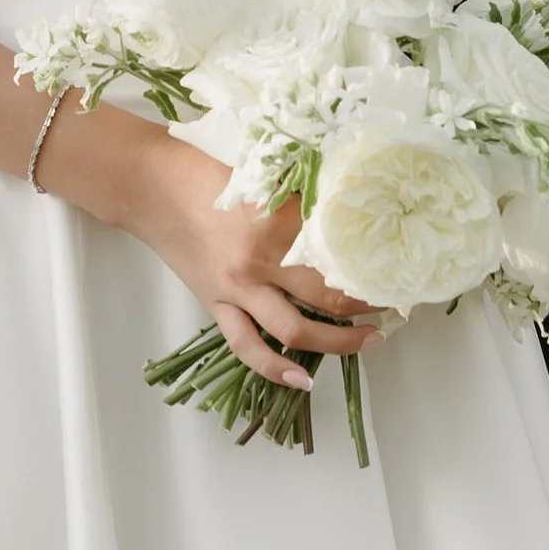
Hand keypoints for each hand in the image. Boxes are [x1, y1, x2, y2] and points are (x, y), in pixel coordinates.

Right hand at [93, 128, 385, 390]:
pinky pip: (248, 347)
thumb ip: (303, 197)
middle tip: (392, 306)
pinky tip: (302, 381)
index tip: (398, 268)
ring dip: (337, 343)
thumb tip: (350, 209)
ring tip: (368, 343)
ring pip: (295, 331)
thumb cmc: (206, 168)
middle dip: (366, 307)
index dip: (372, 264)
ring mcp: (237, 288)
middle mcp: (261, 261)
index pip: (339, 252)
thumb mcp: (265, 175)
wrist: (150, 185)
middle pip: (327, 297)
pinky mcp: (215, 304)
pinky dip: (276, 369)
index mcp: (279, 221)